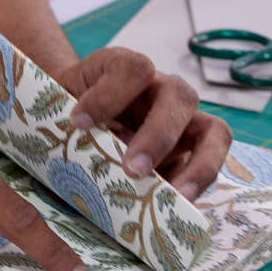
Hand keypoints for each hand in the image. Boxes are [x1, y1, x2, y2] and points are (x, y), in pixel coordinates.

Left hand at [54, 49, 230, 201]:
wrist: (75, 119)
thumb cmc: (66, 110)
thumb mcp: (56, 107)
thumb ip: (60, 123)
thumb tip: (64, 157)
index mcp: (122, 68)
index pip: (132, 67)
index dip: (109, 94)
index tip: (78, 123)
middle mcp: (160, 88)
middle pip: (179, 95)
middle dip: (158, 134)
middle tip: (132, 168)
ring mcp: (182, 119)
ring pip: (214, 129)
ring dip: (199, 163)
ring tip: (177, 194)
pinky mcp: (192, 149)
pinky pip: (212, 160)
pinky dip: (200, 181)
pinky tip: (178, 203)